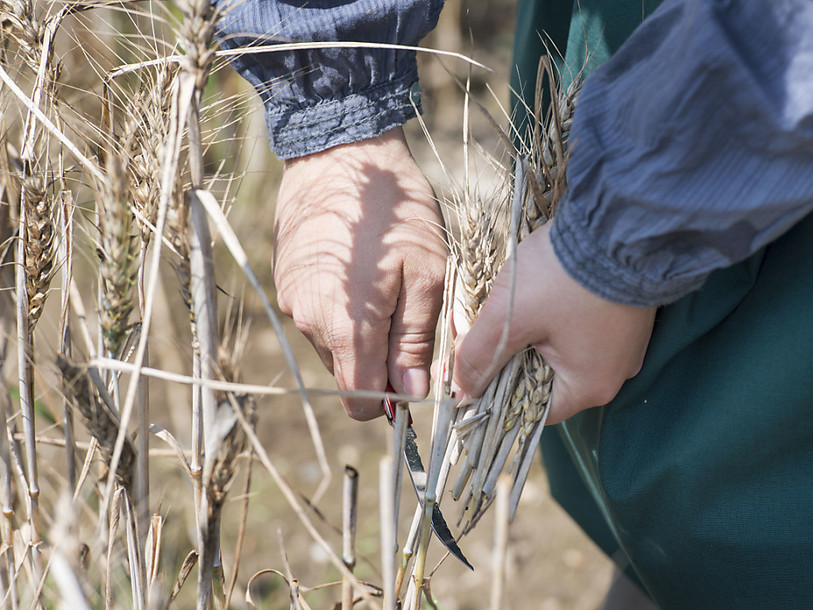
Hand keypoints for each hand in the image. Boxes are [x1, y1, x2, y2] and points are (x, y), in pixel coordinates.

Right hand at [273, 128, 446, 419]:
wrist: (341, 152)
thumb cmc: (393, 210)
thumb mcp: (425, 274)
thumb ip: (414, 341)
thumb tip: (413, 394)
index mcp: (348, 327)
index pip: (361, 400)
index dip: (390, 400)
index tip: (414, 375)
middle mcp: (310, 322)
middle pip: (349, 373)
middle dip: (380, 357)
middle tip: (407, 309)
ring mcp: (291, 301)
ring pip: (333, 344)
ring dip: (360, 330)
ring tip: (383, 281)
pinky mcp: (285, 282)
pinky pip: (317, 315)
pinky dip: (341, 307)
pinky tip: (359, 268)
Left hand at [453, 223, 655, 423]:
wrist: (620, 221)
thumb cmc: (564, 276)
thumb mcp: (509, 316)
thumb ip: (479, 355)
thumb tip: (461, 391)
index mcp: (588, 386)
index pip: (529, 409)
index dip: (493, 392)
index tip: (467, 368)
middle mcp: (613, 372)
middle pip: (542, 378)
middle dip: (506, 356)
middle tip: (475, 330)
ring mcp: (623, 342)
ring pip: (558, 349)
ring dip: (527, 332)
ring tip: (500, 306)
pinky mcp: (624, 313)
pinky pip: (577, 327)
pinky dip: (550, 316)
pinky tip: (531, 292)